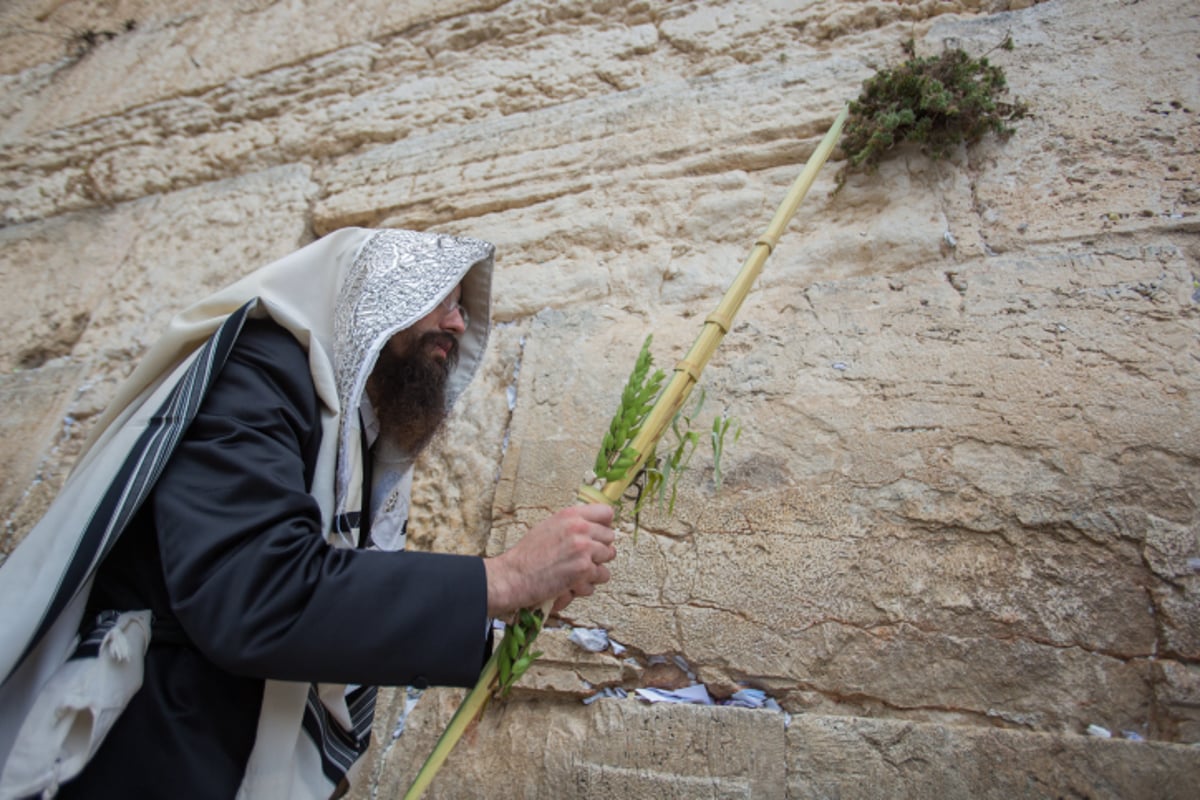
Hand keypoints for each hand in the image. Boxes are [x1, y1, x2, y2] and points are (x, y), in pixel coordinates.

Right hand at [484, 504, 616, 616]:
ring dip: (596, 567)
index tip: (598, 535)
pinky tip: (571, 583)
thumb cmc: (527, 555)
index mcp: (571, 515)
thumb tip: (594, 527)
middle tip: (583, 557)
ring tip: (577, 571)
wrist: (513, 576)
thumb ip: (572, 525)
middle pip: (610, 537)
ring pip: (608, 558)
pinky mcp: (584, 569)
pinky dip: (588, 584)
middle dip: (600, 549)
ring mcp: (584, 548)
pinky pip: (600, 577)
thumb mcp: (549, 527)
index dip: (604, 526)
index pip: (607, 513)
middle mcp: (580, 528)